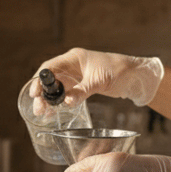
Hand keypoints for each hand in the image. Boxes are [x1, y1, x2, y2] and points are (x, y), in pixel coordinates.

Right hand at [28, 48, 163, 109]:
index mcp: (75, 58)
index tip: (34, 93)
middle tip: (37, 108)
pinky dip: (59, 102)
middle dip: (42, 93)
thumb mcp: (100, 81)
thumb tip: (67, 102)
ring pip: (56, 88)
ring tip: (42, 113)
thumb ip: (82, 91)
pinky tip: (53, 112)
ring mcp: (76, 76)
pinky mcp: (81, 85)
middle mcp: (73, 66)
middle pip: (51, 79)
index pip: (51, 67)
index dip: (40, 80)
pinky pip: (65, 94)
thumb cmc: (120, 71)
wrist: (136, 76)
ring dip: (48, 100)